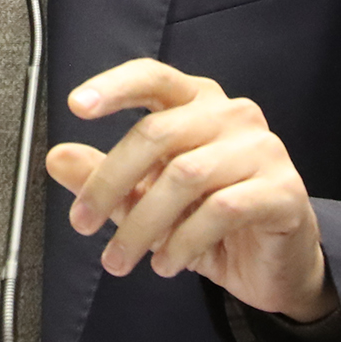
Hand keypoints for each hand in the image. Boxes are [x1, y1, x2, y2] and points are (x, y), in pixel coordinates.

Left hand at [45, 58, 337, 322]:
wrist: (274, 264)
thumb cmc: (212, 221)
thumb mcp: (147, 201)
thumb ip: (106, 177)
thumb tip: (58, 160)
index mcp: (198, 103)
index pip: (154, 77)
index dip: (114, 87)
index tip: (76, 106)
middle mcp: (232, 116)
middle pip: (158, 132)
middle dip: (110, 183)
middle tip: (82, 223)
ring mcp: (263, 150)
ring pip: (185, 175)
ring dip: (142, 225)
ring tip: (122, 258)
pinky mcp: (283, 190)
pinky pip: (223, 209)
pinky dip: (184, 240)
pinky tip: (166, 262)